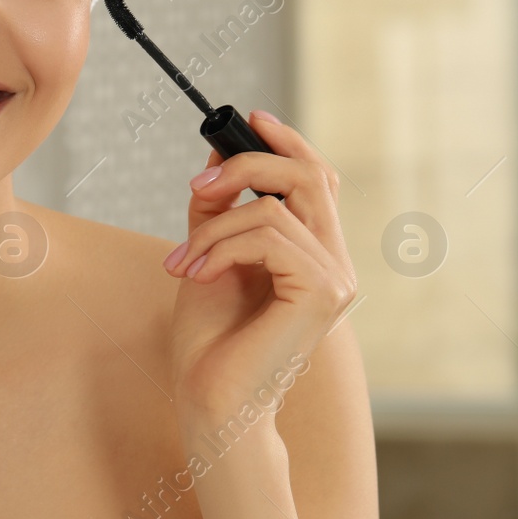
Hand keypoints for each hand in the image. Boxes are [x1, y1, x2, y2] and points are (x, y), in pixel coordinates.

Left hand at [162, 111, 355, 424]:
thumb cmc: (210, 340)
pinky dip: (222, 247)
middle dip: (249, 166)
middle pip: (310, 177)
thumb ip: (219, 211)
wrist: (211, 399)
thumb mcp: (208, 256)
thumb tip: (217, 158)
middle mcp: (334, 263)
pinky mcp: (323, 294)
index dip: (287, 143)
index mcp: (313, 253)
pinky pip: (269, 236)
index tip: (248, 119)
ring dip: (215, 227)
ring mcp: (335, 280)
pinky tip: (196, 273)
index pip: (318, 180)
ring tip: (182, 262)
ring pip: (275, 209)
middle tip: (199, 186)